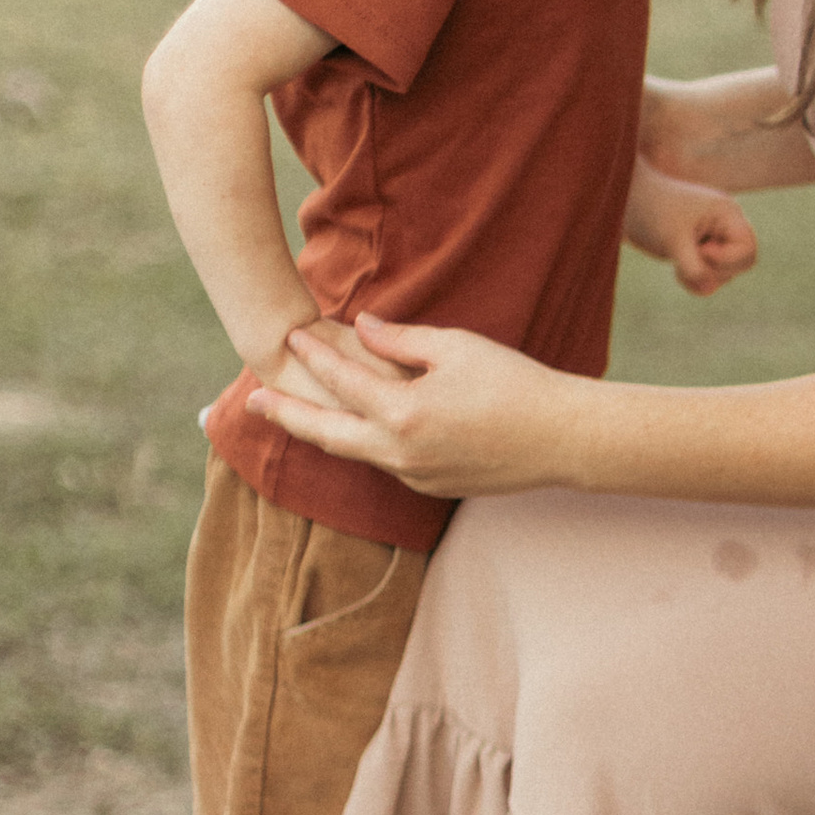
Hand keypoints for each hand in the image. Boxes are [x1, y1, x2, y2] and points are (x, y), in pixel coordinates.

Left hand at [247, 314, 588, 496]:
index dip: (313, 356)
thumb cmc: (516, 384)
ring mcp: (415, 476)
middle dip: (287, 416)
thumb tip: (359, 327)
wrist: (564, 440)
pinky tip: (356, 433)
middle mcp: (400, 453)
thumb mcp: (457, 347)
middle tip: (251, 403)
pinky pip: (386, 464)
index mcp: (403, 413)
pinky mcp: (434, 487)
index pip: (342, 380)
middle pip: (325, 434)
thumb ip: (401, 339)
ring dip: (322, 434)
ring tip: (294, 419)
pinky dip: (363, 445)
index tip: (290, 336)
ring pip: (354, 453)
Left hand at [625, 156, 758, 292]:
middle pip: (742, 264)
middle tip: (689, 257)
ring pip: (725, 274)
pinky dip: (695, 280)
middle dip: (715, 270)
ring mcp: (715, 239)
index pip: (748, 249)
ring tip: (677, 262)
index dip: (728, 259)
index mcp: (727, 214)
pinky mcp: (702, 251)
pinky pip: (710, 277)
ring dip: (702, 277)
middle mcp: (726, 225)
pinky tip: (677, 271)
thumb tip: (708, 290)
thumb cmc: (652, 212)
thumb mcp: (673, 241)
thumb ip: (693, 267)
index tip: (702, 250)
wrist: (627, 201)